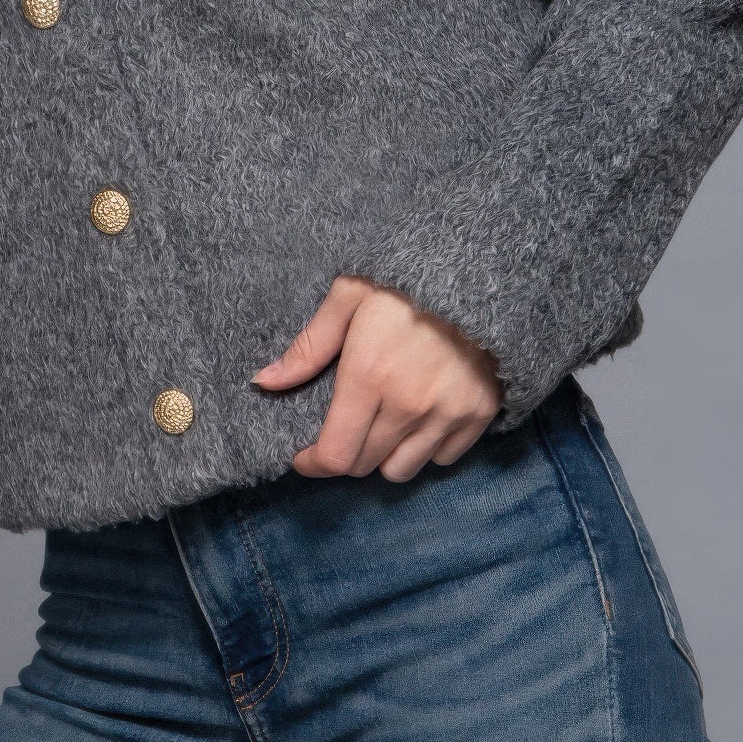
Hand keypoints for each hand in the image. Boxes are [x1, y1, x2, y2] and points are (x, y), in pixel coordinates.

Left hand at [251, 274, 502, 480]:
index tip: (304, 457)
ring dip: (384, 456)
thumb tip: (263, 382)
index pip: (336, 453)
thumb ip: (308, 346)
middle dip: (344, 455)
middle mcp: (407, 404)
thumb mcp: (349, 297)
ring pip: (402, 470)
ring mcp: (447, 414)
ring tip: (380, 427)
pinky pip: (444, 458)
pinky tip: (419, 420)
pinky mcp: (479, 415)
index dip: (314, 464)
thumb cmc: (405, 279)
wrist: (479, 271)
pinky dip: (426, 448)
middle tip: (341, 432)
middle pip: (365, 465)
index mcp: (369, 376)